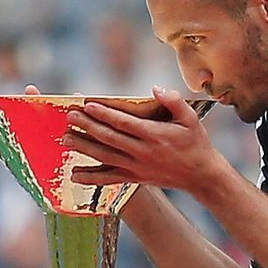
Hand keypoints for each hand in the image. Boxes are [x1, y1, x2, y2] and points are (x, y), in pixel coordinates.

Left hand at [63, 86, 221, 191]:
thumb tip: (156, 88)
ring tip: (66, 138)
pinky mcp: (135, 178)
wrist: (201, 176)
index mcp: (155, 135)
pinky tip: (74, 175)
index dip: (105, 114)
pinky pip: (109, 179)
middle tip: (69, 116)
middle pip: (109, 138)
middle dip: (87, 126)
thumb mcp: (191, 118)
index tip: (87, 104)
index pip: (124, 123)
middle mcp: (143, 152)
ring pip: (105, 157)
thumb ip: (174, 101)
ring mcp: (137, 167)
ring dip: (84, 148)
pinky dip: (91, 178)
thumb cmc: (196, 143)